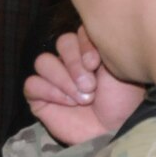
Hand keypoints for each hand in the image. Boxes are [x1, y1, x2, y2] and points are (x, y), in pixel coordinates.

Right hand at [23, 27, 144, 145]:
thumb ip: (100, 44)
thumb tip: (83, 28)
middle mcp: (71, 61)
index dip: (84, 45)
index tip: (97, 63)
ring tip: (84, 97)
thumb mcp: (118, 67)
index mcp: (91, 50)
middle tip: (92, 85)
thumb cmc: (123, 100)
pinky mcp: (40, 97)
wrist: (116, 129)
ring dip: (64, 80)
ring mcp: (54, 79)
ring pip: (43, 62)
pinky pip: (32, 84)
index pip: (77, 32)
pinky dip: (51, 92)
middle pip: (61, 44)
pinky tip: (69, 103)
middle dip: (76, 64)